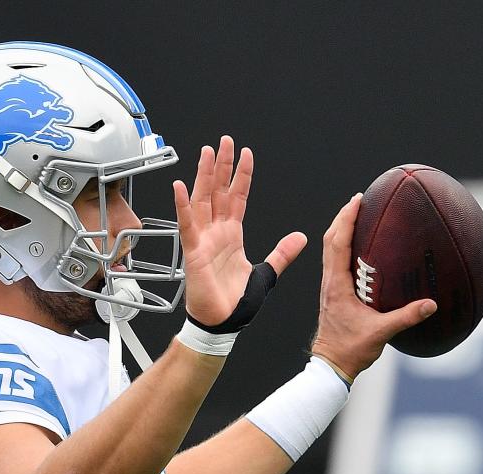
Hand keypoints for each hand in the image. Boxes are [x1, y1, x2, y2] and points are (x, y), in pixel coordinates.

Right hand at [173, 135, 306, 326]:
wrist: (223, 323)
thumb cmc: (236, 302)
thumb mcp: (266, 273)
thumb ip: (282, 253)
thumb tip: (301, 237)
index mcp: (232, 235)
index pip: (238, 197)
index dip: (241, 175)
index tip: (245, 153)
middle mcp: (216, 232)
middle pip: (218, 191)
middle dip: (221, 165)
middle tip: (224, 141)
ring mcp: (203, 240)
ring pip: (203, 200)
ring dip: (204, 176)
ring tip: (207, 152)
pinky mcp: (194, 252)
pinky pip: (188, 224)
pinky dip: (183, 206)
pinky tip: (181, 186)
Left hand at [312, 194, 436, 377]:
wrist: (331, 364)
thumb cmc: (351, 349)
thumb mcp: (381, 333)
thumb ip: (406, 317)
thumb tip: (431, 304)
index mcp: (337, 285)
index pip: (337, 243)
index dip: (346, 219)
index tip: (357, 200)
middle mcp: (330, 281)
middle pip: (331, 240)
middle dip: (343, 217)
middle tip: (359, 200)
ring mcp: (330, 287)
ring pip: (330, 250)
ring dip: (341, 230)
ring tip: (357, 215)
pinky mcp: (333, 293)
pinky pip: (336, 262)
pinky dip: (344, 247)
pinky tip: (359, 246)